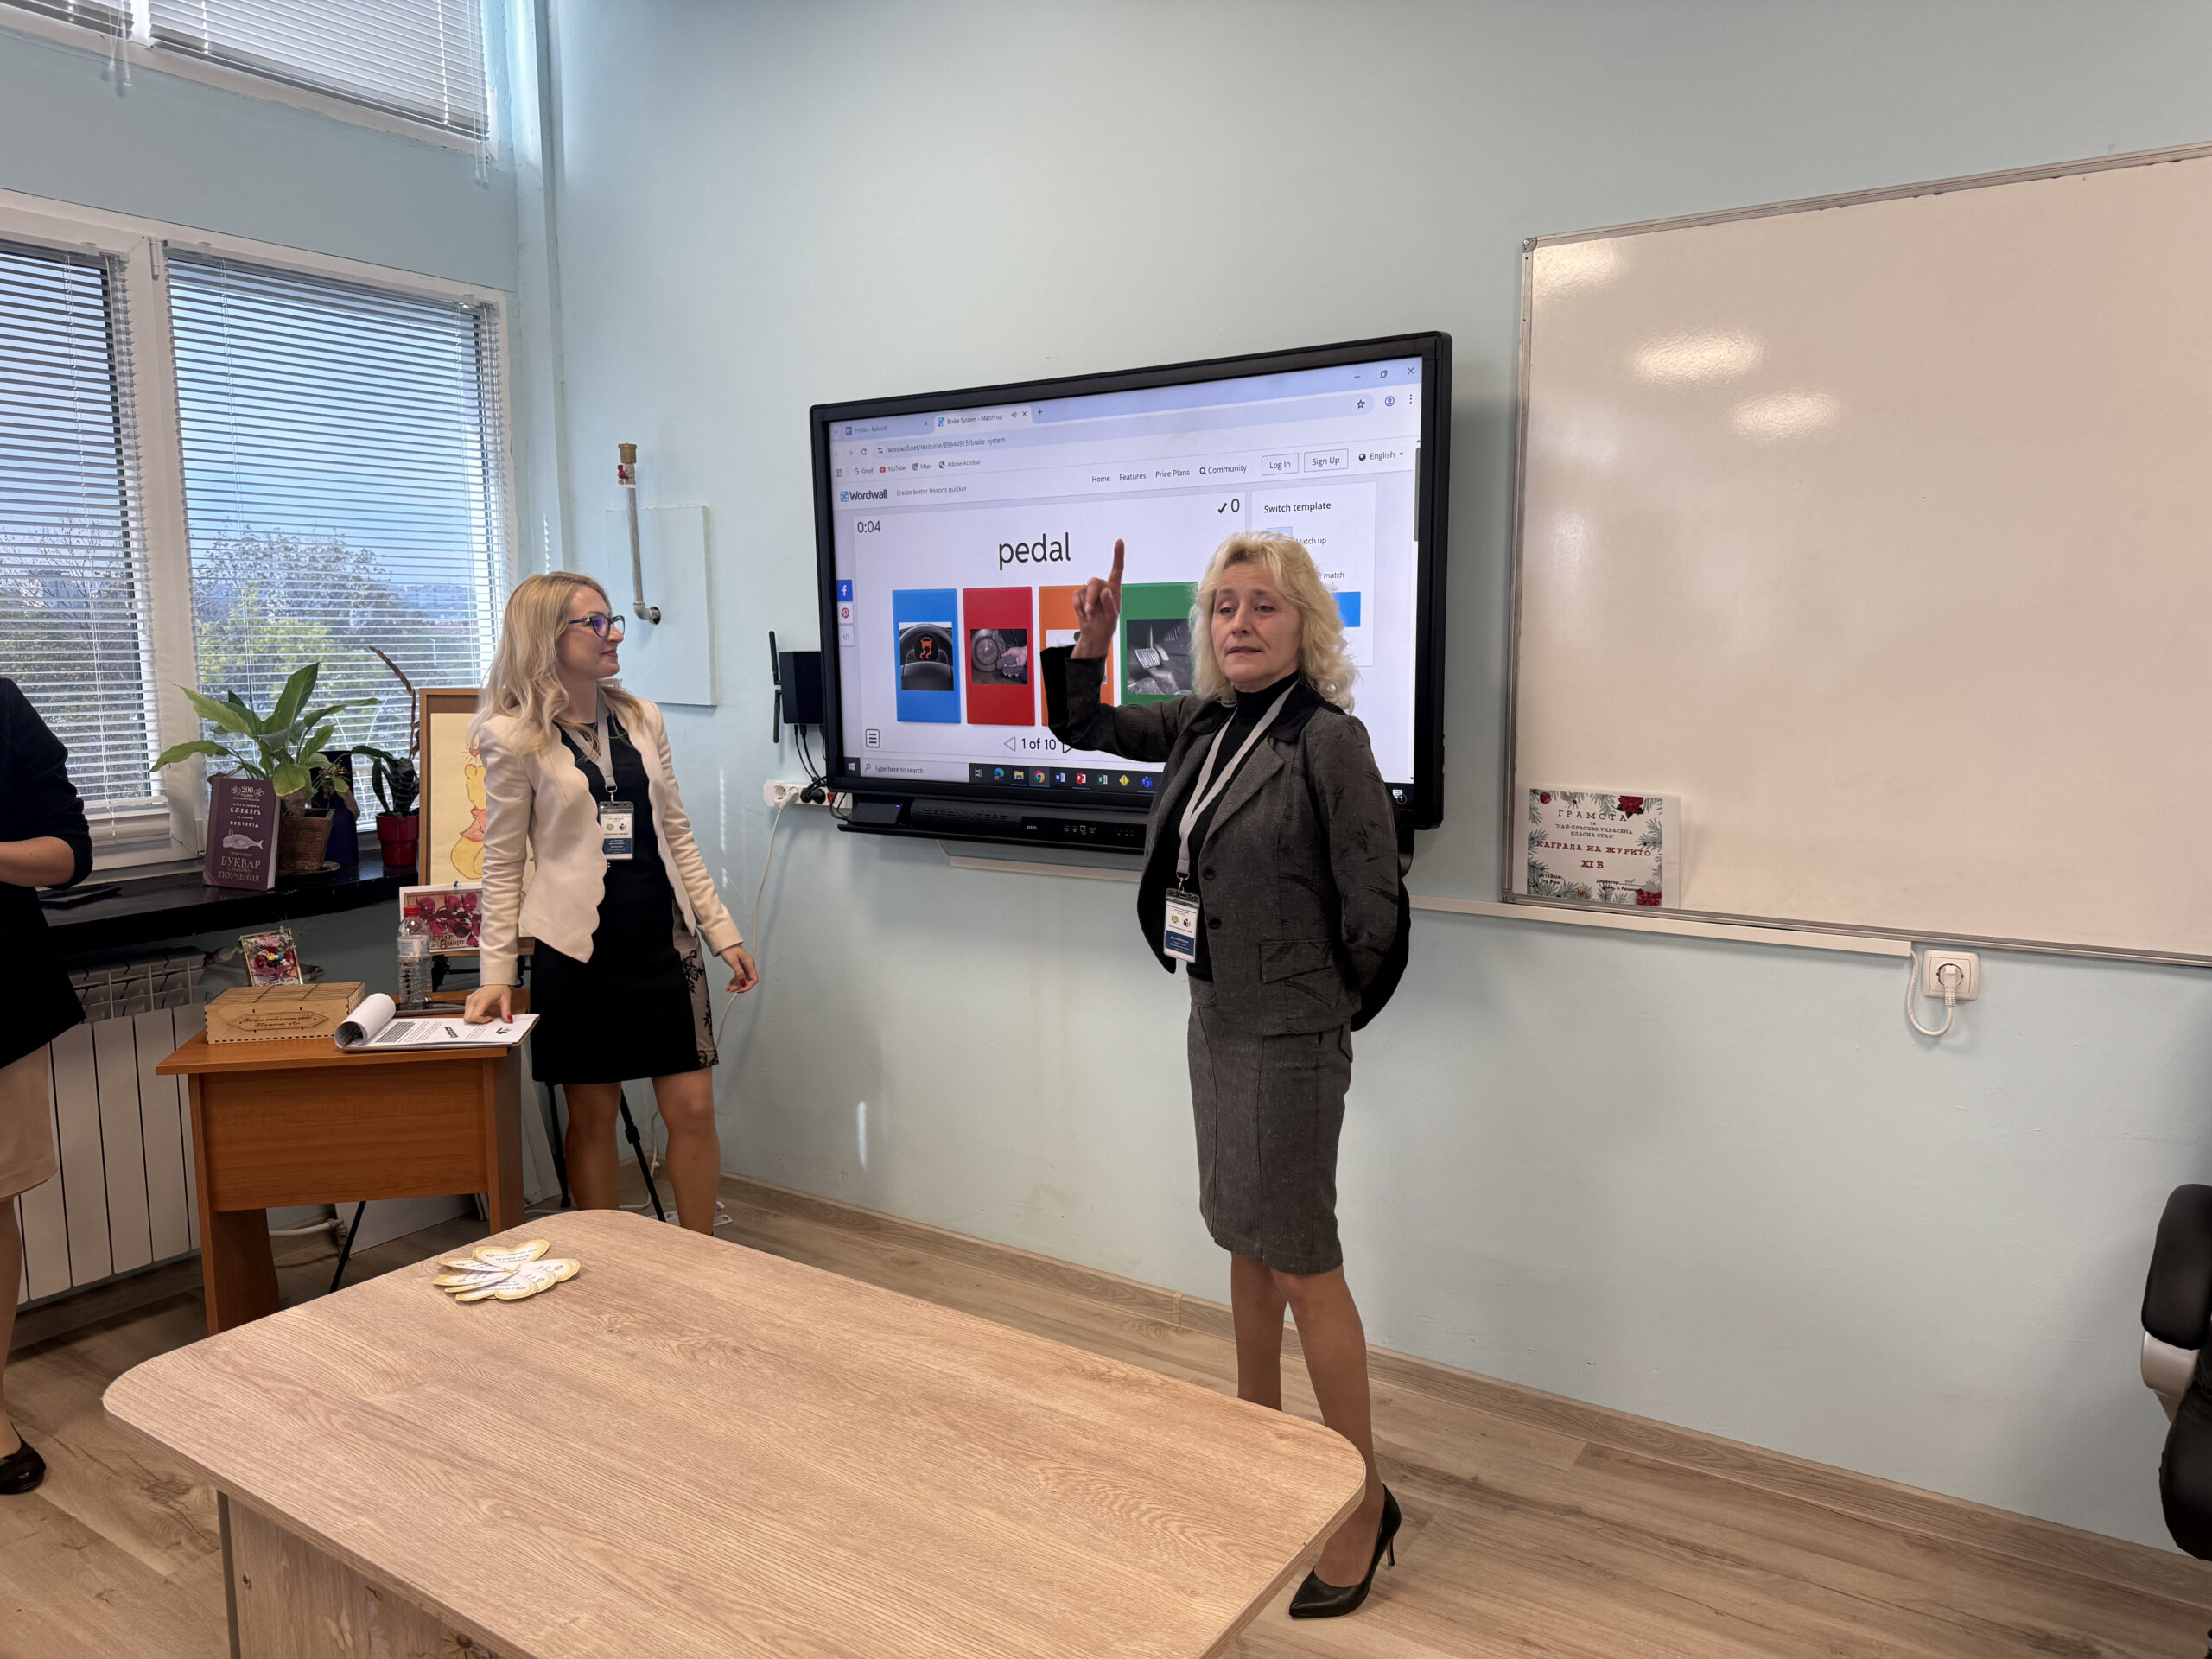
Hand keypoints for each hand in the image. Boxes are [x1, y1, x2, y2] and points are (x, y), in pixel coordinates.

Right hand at [463, 985, 512, 1022]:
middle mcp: (473, 1000)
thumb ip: (506, 1011)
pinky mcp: (469, 1000)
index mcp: (482, 999)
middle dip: (478, 1021)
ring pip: (467, 1016)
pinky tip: (483, 1010)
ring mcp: (470, 1000)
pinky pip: (467, 1012)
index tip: (490, 1017)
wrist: (495, 981)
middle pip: (468, 1018)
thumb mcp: (505, 1000)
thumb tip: (509, 1020)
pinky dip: (474, 1014)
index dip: (482, 1020)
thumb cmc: (500, 988)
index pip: (475, 1016)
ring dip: (476, 1018)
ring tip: (486, 1013)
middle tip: (487, 1017)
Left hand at [721, 944, 758, 993]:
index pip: (754, 979)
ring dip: (737, 985)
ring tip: (729, 987)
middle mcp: (749, 966)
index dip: (748, 986)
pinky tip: (730, 983)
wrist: (725, 944)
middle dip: (740, 986)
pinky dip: (735, 981)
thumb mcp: (733, 961)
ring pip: (743, 980)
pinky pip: (740, 977)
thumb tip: (742, 982)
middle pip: (748, 981)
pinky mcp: (741, 967)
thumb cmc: (729, 949)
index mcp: (750, 964)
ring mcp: (745, 967)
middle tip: (732, 989)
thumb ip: (739, 972)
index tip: (740, 990)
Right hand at [1070, 540, 1123, 658]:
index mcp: (1115, 590)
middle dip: (1091, 597)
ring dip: (1085, 604)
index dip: (1118, 555)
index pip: (1117, 570)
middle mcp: (1103, 587)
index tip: (1119, 542)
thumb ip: (1110, 604)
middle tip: (1090, 611)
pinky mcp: (1081, 595)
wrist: (1093, 634)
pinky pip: (1076, 595)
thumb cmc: (1106, 626)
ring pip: (1084, 589)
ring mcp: (1091, 591)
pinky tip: (1084, 613)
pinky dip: (1078, 606)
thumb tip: (1106, 591)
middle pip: (1094, 581)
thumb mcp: (1112, 618)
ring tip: (1090, 615)